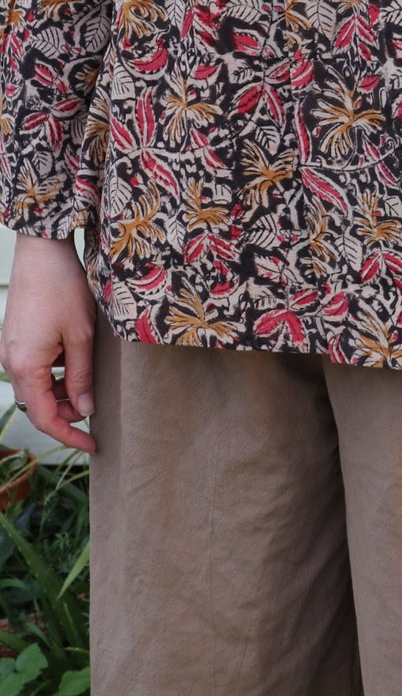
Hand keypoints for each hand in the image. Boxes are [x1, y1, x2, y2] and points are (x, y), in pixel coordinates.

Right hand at [0, 235, 97, 453]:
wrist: (42, 251)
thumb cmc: (62, 289)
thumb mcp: (81, 336)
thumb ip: (82, 376)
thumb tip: (85, 409)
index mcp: (25, 367)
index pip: (44, 418)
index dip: (68, 436)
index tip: (92, 444)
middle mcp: (11, 362)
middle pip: (39, 404)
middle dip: (67, 413)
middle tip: (96, 409)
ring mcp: (11, 349)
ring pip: (37, 386)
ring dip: (62, 392)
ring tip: (89, 382)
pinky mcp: (16, 338)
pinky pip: (34, 368)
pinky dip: (55, 374)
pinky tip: (75, 361)